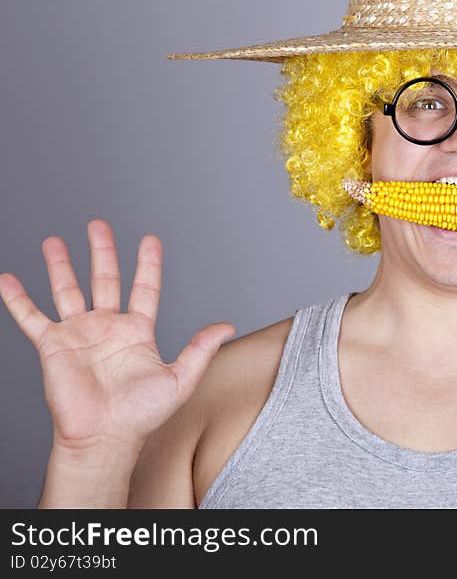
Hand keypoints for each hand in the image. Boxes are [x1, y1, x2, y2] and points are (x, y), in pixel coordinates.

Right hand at [0, 219, 235, 452]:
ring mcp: (79, 334)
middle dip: (102, 252)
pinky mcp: (53, 346)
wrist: (105, 438)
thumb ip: (201, 349)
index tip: (150, 239)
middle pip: (105, 279)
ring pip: (68, 290)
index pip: (144, 288)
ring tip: (53, 241)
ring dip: (60, 265)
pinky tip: (7, 279)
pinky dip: (17, 298)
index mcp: (138, 332)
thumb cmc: (142, 416)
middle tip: (98, 225)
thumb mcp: (180, 379)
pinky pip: (31, 317)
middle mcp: (107, 328)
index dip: (148, 264)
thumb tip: (227, 326)